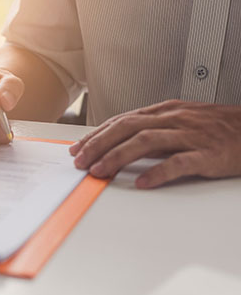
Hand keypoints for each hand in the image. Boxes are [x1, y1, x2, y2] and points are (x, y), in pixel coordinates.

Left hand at [70, 100, 240, 187]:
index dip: (97, 135)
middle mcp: (174, 120)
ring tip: (100, 171)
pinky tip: (141, 182)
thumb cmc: (218, 128)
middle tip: (81, 162)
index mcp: (165, 112)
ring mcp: (190, 136)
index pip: (122, 121)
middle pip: (127, 128)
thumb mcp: (180, 122)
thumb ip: (150, 130)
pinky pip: (178, 162)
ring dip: (117, 157)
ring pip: (145, 142)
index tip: (78, 149)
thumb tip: (118, 144)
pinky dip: (157, 172)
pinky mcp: (207, 154)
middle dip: (99, 145)